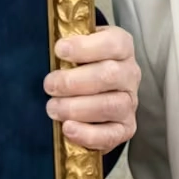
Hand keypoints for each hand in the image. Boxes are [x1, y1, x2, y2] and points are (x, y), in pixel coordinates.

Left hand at [44, 25, 139, 153]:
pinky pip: (111, 134)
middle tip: (49, 85)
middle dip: (74, 81)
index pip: (113, 44)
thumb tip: (49, 52)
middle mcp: (129, 74)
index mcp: (121, 48)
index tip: (59, 50)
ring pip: (110, 105)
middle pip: (109, 75)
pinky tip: (68, 128)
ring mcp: (129, 102)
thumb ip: (67, 49)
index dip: (85, 47)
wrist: (92, 93)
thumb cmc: (80, 67)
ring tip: (53, 108)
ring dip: (77, 108)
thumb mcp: (76, 51)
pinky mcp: (125, 128)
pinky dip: (88, 134)